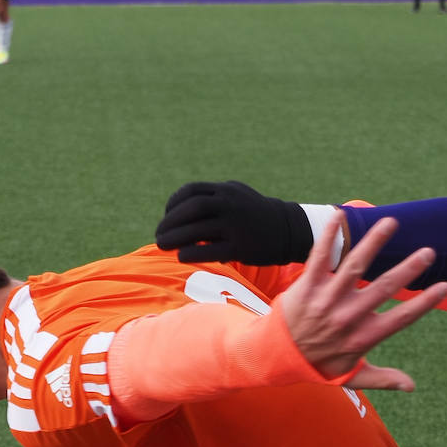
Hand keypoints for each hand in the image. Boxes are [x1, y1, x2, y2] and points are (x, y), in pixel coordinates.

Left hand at [156, 181, 313, 264]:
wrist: (287, 230)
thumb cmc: (254, 215)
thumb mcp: (235, 196)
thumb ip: (211, 198)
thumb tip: (179, 210)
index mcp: (226, 190)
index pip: (191, 192)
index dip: (173, 204)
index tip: (166, 216)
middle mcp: (231, 204)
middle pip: (192, 208)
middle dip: (170, 222)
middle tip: (158, 236)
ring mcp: (237, 225)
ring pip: (198, 229)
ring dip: (175, 238)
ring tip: (162, 246)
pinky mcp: (242, 247)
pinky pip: (211, 250)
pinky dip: (192, 253)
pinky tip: (181, 257)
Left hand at [278, 216, 446, 390]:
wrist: (276, 356)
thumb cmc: (318, 364)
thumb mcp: (351, 376)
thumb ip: (382, 379)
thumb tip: (411, 386)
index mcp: (363, 337)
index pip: (401, 318)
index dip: (425, 303)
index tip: (446, 287)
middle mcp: (347, 317)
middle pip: (383, 289)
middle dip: (408, 270)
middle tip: (429, 252)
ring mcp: (326, 299)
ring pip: (354, 266)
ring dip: (373, 243)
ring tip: (391, 223)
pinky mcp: (307, 285)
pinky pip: (319, 256)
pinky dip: (328, 236)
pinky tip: (340, 215)